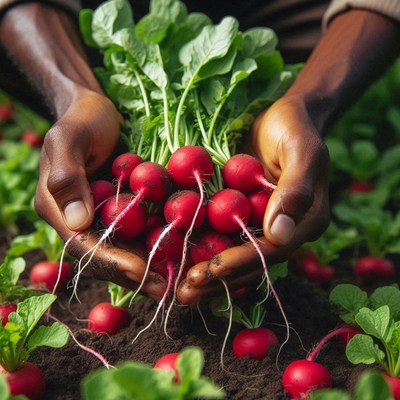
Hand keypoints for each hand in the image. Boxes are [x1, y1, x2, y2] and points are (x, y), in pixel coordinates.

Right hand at [34, 89, 166, 299]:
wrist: (94, 110)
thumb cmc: (81, 119)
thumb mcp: (69, 139)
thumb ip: (68, 177)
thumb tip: (78, 223)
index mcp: (58, 209)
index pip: (83, 246)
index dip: (112, 262)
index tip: (141, 271)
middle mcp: (77, 220)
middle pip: (105, 256)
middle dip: (135, 275)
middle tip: (166, 289)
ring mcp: (98, 217)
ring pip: (121, 251)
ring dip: (147, 268)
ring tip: (175, 281)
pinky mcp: (117, 210)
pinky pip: (134, 234)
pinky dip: (152, 246)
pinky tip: (175, 255)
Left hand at [177, 95, 330, 303]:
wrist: (280, 118)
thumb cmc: (294, 128)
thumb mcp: (301, 150)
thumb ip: (296, 189)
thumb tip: (279, 233)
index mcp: (306, 221)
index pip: (273, 251)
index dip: (241, 262)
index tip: (208, 272)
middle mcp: (286, 231)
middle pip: (252, 264)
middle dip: (219, 280)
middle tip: (185, 293)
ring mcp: (263, 226)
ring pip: (236, 257)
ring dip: (209, 276)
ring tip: (179, 290)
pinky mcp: (244, 217)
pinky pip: (224, 239)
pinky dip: (204, 252)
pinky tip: (178, 261)